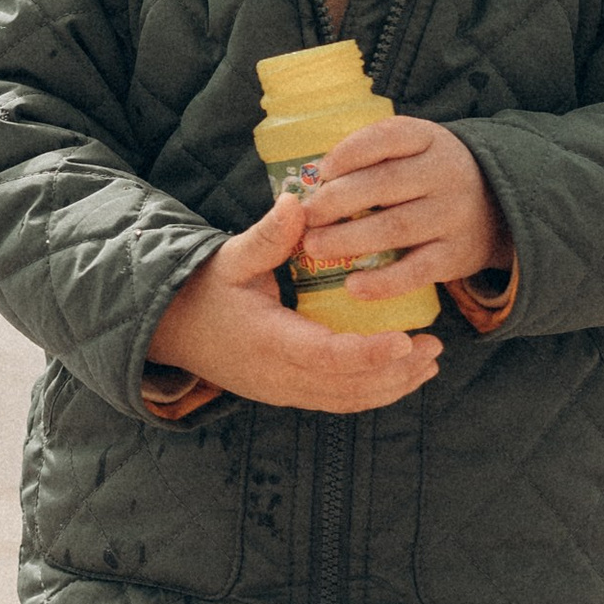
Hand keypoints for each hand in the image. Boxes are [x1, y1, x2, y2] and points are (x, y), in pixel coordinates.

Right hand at [148, 193, 442, 413]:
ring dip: (392, 385)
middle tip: (434, 345)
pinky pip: (337, 401)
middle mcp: (279, 376)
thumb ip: (267, 235)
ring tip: (429, 362)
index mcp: (268, 341)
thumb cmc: (203, 289)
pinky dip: (373, 392)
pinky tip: (400, 375)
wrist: (169, 329)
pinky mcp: (287, 394)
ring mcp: (283, 391)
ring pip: (347, 399)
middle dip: (396, 371)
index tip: (405, 340)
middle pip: (349, 387)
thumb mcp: (231, 258)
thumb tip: (298, 201)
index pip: (327, 356)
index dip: (369, 353)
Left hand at [295, 117, 506, 298]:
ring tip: (314, 247)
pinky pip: (416, 270)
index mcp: (428, 139)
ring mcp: (453, 215)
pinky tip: (353, 286)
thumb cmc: (430, 177)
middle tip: (307, 215)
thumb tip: (312, 177)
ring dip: (349, 239)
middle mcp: (445, 174)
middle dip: (338, 200)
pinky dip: (383, 281)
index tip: (321, 171)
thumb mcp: (414, 150)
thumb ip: (373, 155)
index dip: (350, 153)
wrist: (499, 208)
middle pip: (384, 184)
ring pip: (395, 228)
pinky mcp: (456, 255)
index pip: (387, 138)